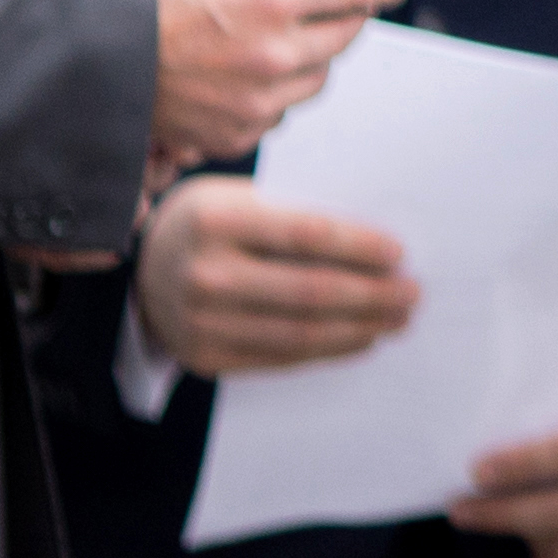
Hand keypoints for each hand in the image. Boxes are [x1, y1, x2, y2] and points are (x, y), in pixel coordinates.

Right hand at [135, 178, 420, 376]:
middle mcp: (205, 274)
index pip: (306, 235)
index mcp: (218, 221)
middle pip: (309, 292)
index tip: (400, 254)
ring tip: (395, 320)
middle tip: (412, 294)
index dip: (360, 247)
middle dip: (372, 296)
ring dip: (359, 329)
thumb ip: (296, 214)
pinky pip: (279, 359)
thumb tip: (376, 245)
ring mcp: (201, 323)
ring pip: (298, 333)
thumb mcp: (243, 198)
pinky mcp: (205, 358)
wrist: (146, 269)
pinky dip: (326, 351)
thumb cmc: (212, 222)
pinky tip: (359, 339)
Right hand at [137, 0, 395, 167]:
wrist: (82, 52)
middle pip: (344, 39)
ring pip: (315, 82)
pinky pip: (275, 115)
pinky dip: (271, 97)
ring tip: (284, 46)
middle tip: (339, 12)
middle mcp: (274, 53)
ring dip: (309, 63)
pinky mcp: (231, 135)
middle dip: (344, 22)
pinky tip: (247, 79)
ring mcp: (254, 100)